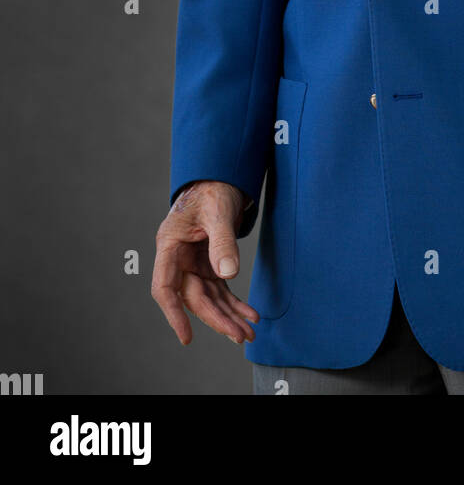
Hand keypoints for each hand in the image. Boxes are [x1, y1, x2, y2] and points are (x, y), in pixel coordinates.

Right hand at [151, 180, 259, 345]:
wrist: (221, 176)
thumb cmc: (213, 189)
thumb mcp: (218, 211)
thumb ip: (222, 242)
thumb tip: (228, 274)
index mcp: (170, 245)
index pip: (165, 287)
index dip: (173, 313)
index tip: (186, 337)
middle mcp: (179, 259)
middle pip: (194, 297)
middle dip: (217, 319)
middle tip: (240, 336)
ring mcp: (194, 264)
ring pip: (209, 298)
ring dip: (228, 316)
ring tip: (249, 334)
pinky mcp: (209, 264)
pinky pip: (221, 290)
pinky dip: (235, 303)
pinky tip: (249, 316)